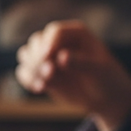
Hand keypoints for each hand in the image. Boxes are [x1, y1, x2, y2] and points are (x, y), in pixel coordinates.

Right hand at [16, 21, 130, 130]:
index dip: (48, 43)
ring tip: (43, 83)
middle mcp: (58, 42)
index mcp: (76, 34)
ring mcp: (47, 57)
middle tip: (49, 72)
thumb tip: (61, 57)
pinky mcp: (40, 73)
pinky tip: (40, 88)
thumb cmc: (107, 79)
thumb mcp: (99, 70)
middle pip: (36, 41)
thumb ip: (81, 62)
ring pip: (25, 55)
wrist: (105, 98)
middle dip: (37, 57)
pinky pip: (23, 72)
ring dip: (30, 68)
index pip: (54, 31)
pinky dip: (27, 80)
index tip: (47, 57)